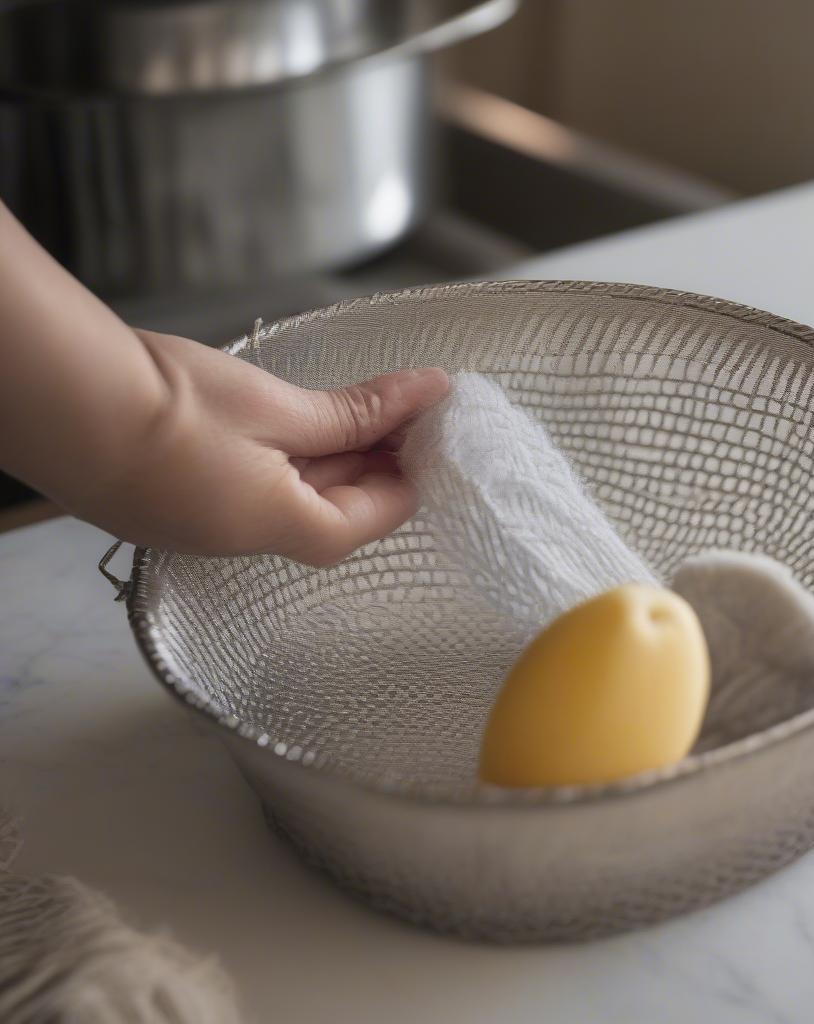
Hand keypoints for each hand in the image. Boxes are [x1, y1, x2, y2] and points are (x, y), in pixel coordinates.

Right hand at [76, 330, 448, 565]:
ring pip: (294, 499)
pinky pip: (254, 490)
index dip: (410, 476)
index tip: (430, 431)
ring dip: (334, 459)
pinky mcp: (177, 503)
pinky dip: (289, 460)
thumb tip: (427, 394)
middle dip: (375, 463)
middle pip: (335, 513)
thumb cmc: (170, 403)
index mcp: (279, 526)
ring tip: (362, 411)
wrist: (59, 399)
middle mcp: (245, 540)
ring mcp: (206, 527)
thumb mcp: (278, 405)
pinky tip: (298, 425)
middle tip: (405, 414)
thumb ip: (357, 411)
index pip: (373, 519)